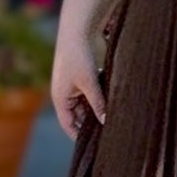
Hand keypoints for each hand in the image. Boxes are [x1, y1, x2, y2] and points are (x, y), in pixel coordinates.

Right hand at [49, 24, 107, 138]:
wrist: (79, 29)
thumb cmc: (79, 56)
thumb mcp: (89, 82)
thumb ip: (98, 103)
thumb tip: (106, 121)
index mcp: (61, 98)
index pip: (68, 124)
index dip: (78, 136)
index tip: (94, 147)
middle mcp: (66, 94)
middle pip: (79, 116)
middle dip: (92, 124)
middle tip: (109, 136)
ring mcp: (75, 85)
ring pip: (88, 105)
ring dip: (99, 111)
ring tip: (115, 122)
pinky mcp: (86, 77)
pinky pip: (93, 94)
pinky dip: (102, 99)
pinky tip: (115, 104)